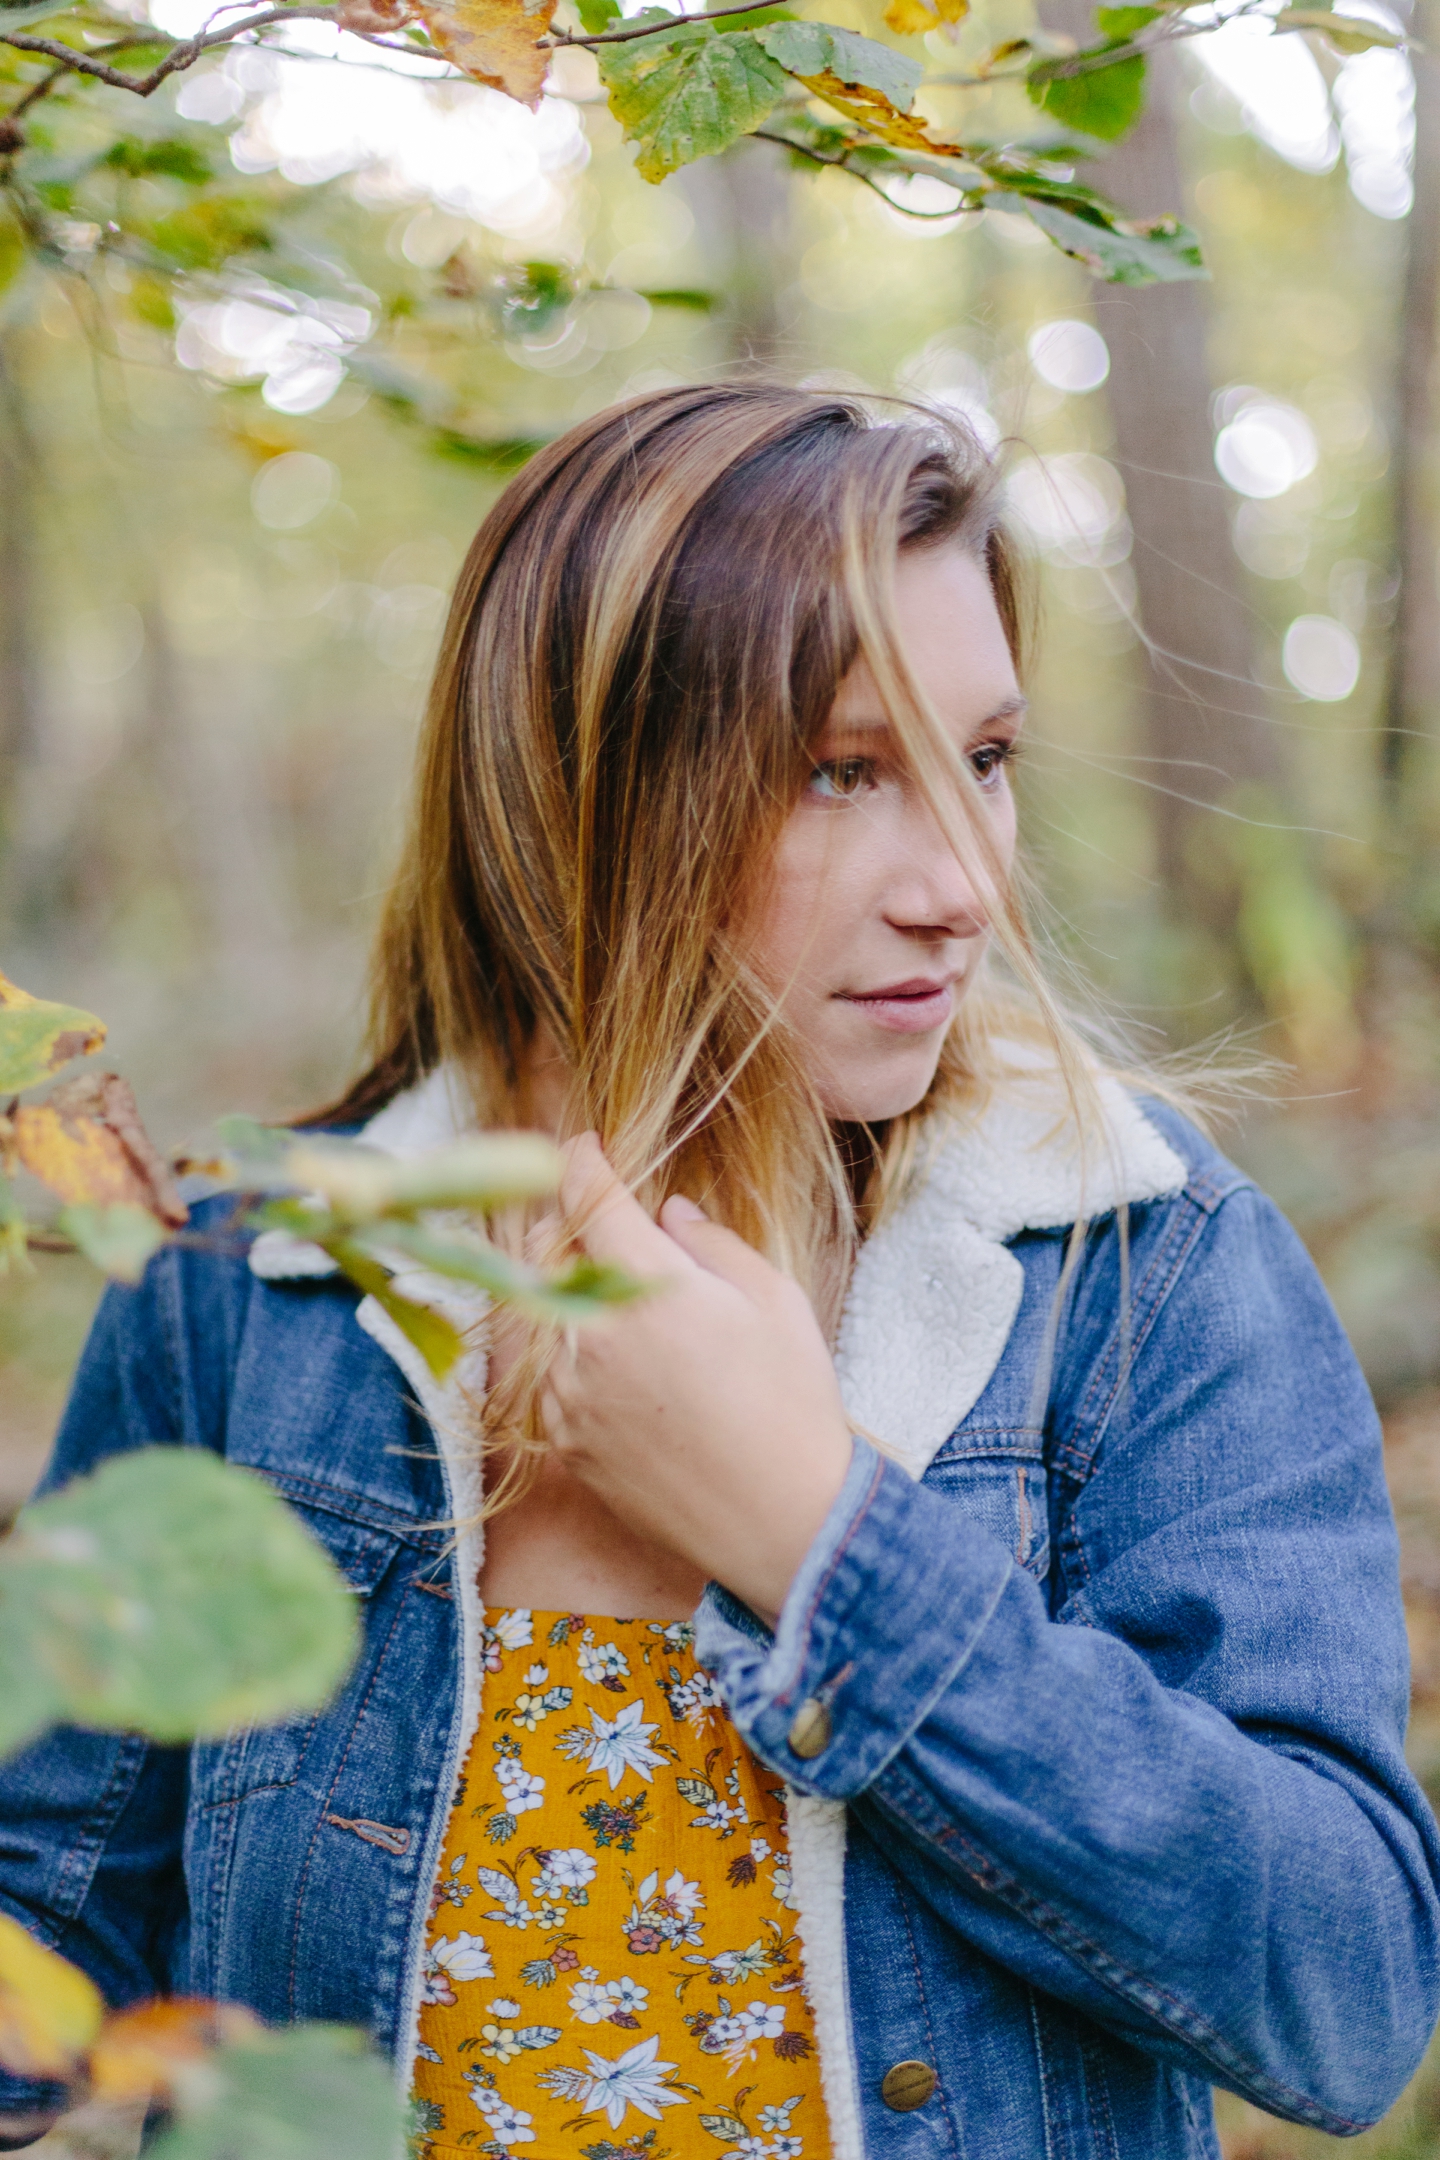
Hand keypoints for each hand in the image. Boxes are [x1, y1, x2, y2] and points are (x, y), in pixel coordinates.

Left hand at [539, 1134, 854, 1622]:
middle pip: (548, 1253)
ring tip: (631, 1314)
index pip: (590, 1197)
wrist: (782, 1524)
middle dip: (568, 1226)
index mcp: (647, 1288)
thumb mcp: (776, 1303)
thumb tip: (668, 1212)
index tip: (584, 1147)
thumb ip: (712, 1244)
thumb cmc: (792, 1406)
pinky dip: (575, 1360)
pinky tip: (629, 1376)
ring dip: (573, 1298)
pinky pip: (551, 1378)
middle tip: (601, 1223)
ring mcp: (569, 1394)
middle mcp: (592, 1336)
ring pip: (546, 1318)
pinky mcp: (565, 1442)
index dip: (582, 1160)